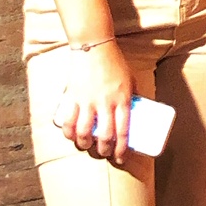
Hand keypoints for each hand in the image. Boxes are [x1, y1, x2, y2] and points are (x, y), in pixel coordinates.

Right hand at [59, 41, 136, 164]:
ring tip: (87, 146)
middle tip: (104, 153)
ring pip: (84, 132)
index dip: (122, 149)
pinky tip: (71, 137)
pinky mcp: (73, 97)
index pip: (123, 131)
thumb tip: (137, 111)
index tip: (121, 158)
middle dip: (104, 151)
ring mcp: (88, 100)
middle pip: (104, 136)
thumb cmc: (115, 63)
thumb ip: (131, 96)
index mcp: (122, 100)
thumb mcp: (130, 80)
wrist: (94, 47)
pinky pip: (68, 120)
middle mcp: (105, 103)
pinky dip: (68, 132)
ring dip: (85, 145)